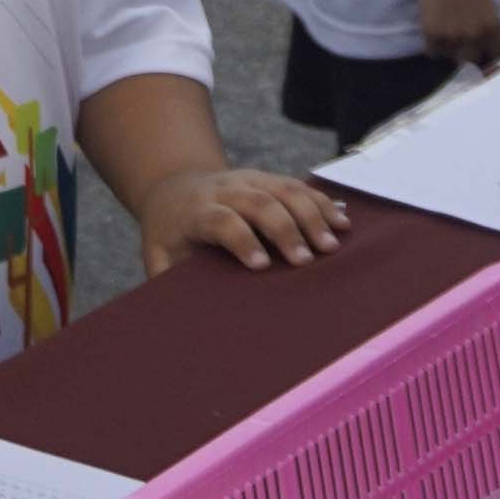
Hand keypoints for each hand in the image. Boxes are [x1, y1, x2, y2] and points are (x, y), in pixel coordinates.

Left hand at [134, 164, 346, 276]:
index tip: (260, 266)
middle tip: (305, 261)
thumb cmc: (169, 233)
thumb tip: (180, 319)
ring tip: (332, 245)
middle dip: (284, 229)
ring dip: (310, 214)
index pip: (219, 220)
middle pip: (258, 201)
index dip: (240, 239)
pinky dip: (321, 202)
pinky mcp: (267, 179)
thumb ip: (167, 280)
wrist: (173, 188)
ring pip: (283, 189)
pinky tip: (341, 223)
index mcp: (195, 211)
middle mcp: (223, 190)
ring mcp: (248, 180)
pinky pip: (297, 186)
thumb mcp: (158, 255)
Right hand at [414, 0, 499, 66]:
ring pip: (451, 57)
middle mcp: (474, 37)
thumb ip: (486, 24)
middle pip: (472, 60)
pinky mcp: (432, 34)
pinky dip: (433, 47)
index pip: (497, 55)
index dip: (490, 54)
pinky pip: (432, 52)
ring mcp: (452, 38)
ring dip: (449, 49)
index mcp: (492, 28)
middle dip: (468, 54)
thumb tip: (483, 38)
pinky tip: (433, 37)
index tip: (485, 52)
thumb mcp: (488, 4)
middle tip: (462, 46)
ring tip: (445, 37)